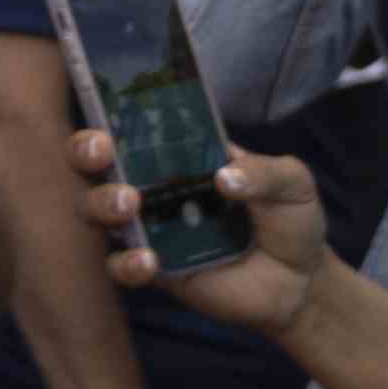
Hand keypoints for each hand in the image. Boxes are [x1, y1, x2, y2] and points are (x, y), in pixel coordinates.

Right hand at [78, 123, 334, 339]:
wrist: (302, 282)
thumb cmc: (291, 221)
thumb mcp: (293, 185)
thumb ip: (266, 172)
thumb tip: (225, 176)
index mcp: (180, 154)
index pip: (133, 124)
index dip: (108, 111)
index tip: (106, 106)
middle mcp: (152, 184)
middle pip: (94, 161)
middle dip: (85, 150)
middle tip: (103, 150)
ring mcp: (149, 227)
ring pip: (94, 209)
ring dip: (102, 202)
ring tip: (131, 202)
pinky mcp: (155, 269)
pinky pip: (120, 265)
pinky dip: (127, 262)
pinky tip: (150, 260)